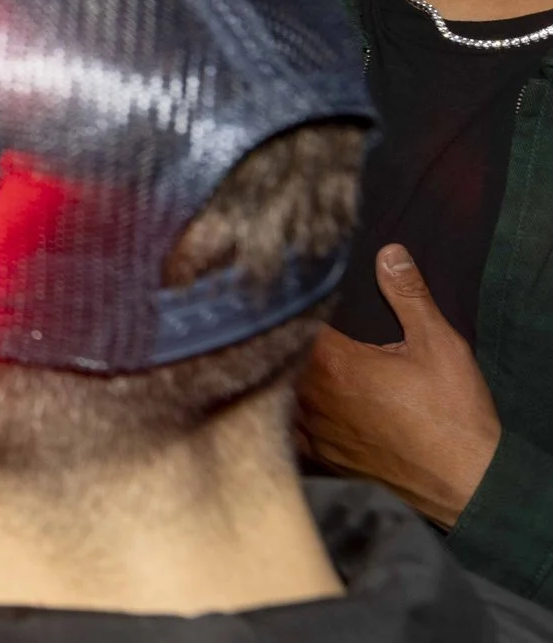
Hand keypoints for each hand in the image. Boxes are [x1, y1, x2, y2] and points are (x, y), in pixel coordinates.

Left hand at [296, 245, 501, 527]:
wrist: (466, 485)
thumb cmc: (454, 417)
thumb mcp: (439, 346)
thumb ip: (409, 296)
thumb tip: (389, 253)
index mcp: (332, 363)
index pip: (290, 321)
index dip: (285, 303)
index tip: (276, 289)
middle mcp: (310, 397)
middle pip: (274, 356)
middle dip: (276, 336)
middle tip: (271, 319)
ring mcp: (311, 430)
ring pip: (272, 392)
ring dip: (274, 375)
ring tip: (274, 357)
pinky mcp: (318, 456)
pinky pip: (284, 429)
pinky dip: (282, 413)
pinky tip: (286, 402)